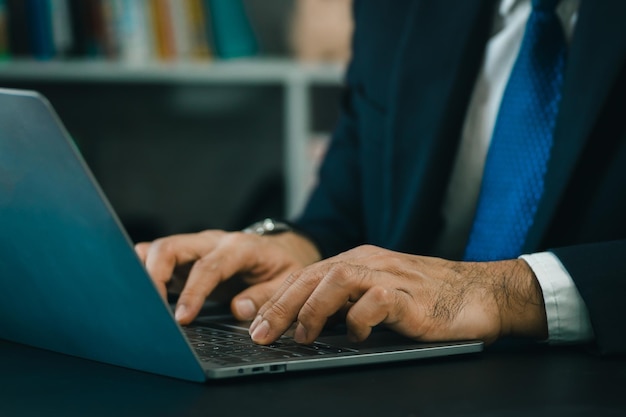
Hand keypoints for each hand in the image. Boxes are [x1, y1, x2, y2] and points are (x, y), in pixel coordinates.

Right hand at [135, 230, 320, 323]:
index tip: (181, 319)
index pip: (208, 266)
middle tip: (151, 310)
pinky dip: (143, 272)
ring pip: (157, 249)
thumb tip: (237, 309)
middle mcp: (211, 242)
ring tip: (141, 304)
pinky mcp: (184, 258)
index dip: (193, 292)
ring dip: (144, 273)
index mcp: (239, 247)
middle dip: (154, 276)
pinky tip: (142, 296)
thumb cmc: (280, 267)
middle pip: (171, 247)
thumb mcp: (285, 282)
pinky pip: (155, 257)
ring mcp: (194, 248)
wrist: (278, 251)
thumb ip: (265, 296)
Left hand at [249, 245, 547, 344]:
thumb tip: (309, 325)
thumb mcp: (380, 294)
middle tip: (261, 334)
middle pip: (314, 275)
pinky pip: (376, 300)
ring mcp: (391, 276)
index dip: (278, 299)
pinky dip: (359, 318)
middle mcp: (370, 263)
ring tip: (302, 336)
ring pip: (338, 278)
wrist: (481, 293)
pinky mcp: (411, 296)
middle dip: (281, 305)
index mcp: (360, 261)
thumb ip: (348, 303)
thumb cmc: (429, 298)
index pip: (308, 275)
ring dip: (313, 308)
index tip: (255, 324)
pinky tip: (356, 335)